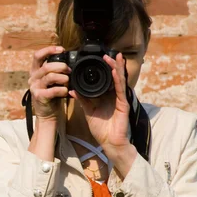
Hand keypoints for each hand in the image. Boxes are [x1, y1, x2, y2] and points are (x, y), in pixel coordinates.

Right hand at [29, 46, 70, 120]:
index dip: (48, 50)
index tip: (61, 49)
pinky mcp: (39, 96)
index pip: (37, 56)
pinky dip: (62, 90)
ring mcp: (35, 87)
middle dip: (61, 66)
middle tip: (69, 70)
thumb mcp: (51, 81)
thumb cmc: (52, 96)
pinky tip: (66, 91)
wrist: (47, 114)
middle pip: (46, 66)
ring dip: (63, 78)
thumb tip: (68, 62)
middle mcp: (33, 78)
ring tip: (68, 81)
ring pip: (50, 76)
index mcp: (35, 71)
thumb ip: (55, 71)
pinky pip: (53, 90)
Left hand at [70, 53, 136, 174]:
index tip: (100, 58)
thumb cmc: (101, 129)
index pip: (107, 79)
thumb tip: (72, 90)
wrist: (109, 142)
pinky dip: (118, 80)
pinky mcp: (123, 105)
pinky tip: (115, 72)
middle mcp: (115, 96)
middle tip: (108, 54)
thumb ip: (82, 100)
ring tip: (115, 57)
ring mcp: (120, 99)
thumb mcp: (88, 111)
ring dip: (117, 68)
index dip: (105, 69)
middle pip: (115, 77)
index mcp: (107, 96)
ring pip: (120, 80)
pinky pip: (121, 90)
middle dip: (112, 64)